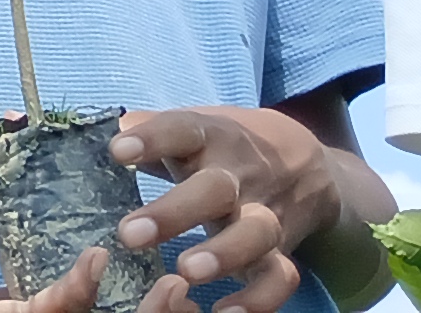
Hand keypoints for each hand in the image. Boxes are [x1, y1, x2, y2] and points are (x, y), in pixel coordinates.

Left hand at [109, 107, 340, 312]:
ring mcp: (264, 213)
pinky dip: (260, 299)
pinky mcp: (283, 249)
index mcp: (211, 137)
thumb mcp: (193, 126)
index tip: (118, 151)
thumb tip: (114, 126)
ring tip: (186, 272)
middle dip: (174, 212)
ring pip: (254, 233)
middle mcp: (239, 175)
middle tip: (130, 235)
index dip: (152, 139)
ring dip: (223, 254)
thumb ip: (152, 129)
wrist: (307, 161)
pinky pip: (281, 276)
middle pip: (214, 189)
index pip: (182, 130)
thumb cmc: (224, 146)